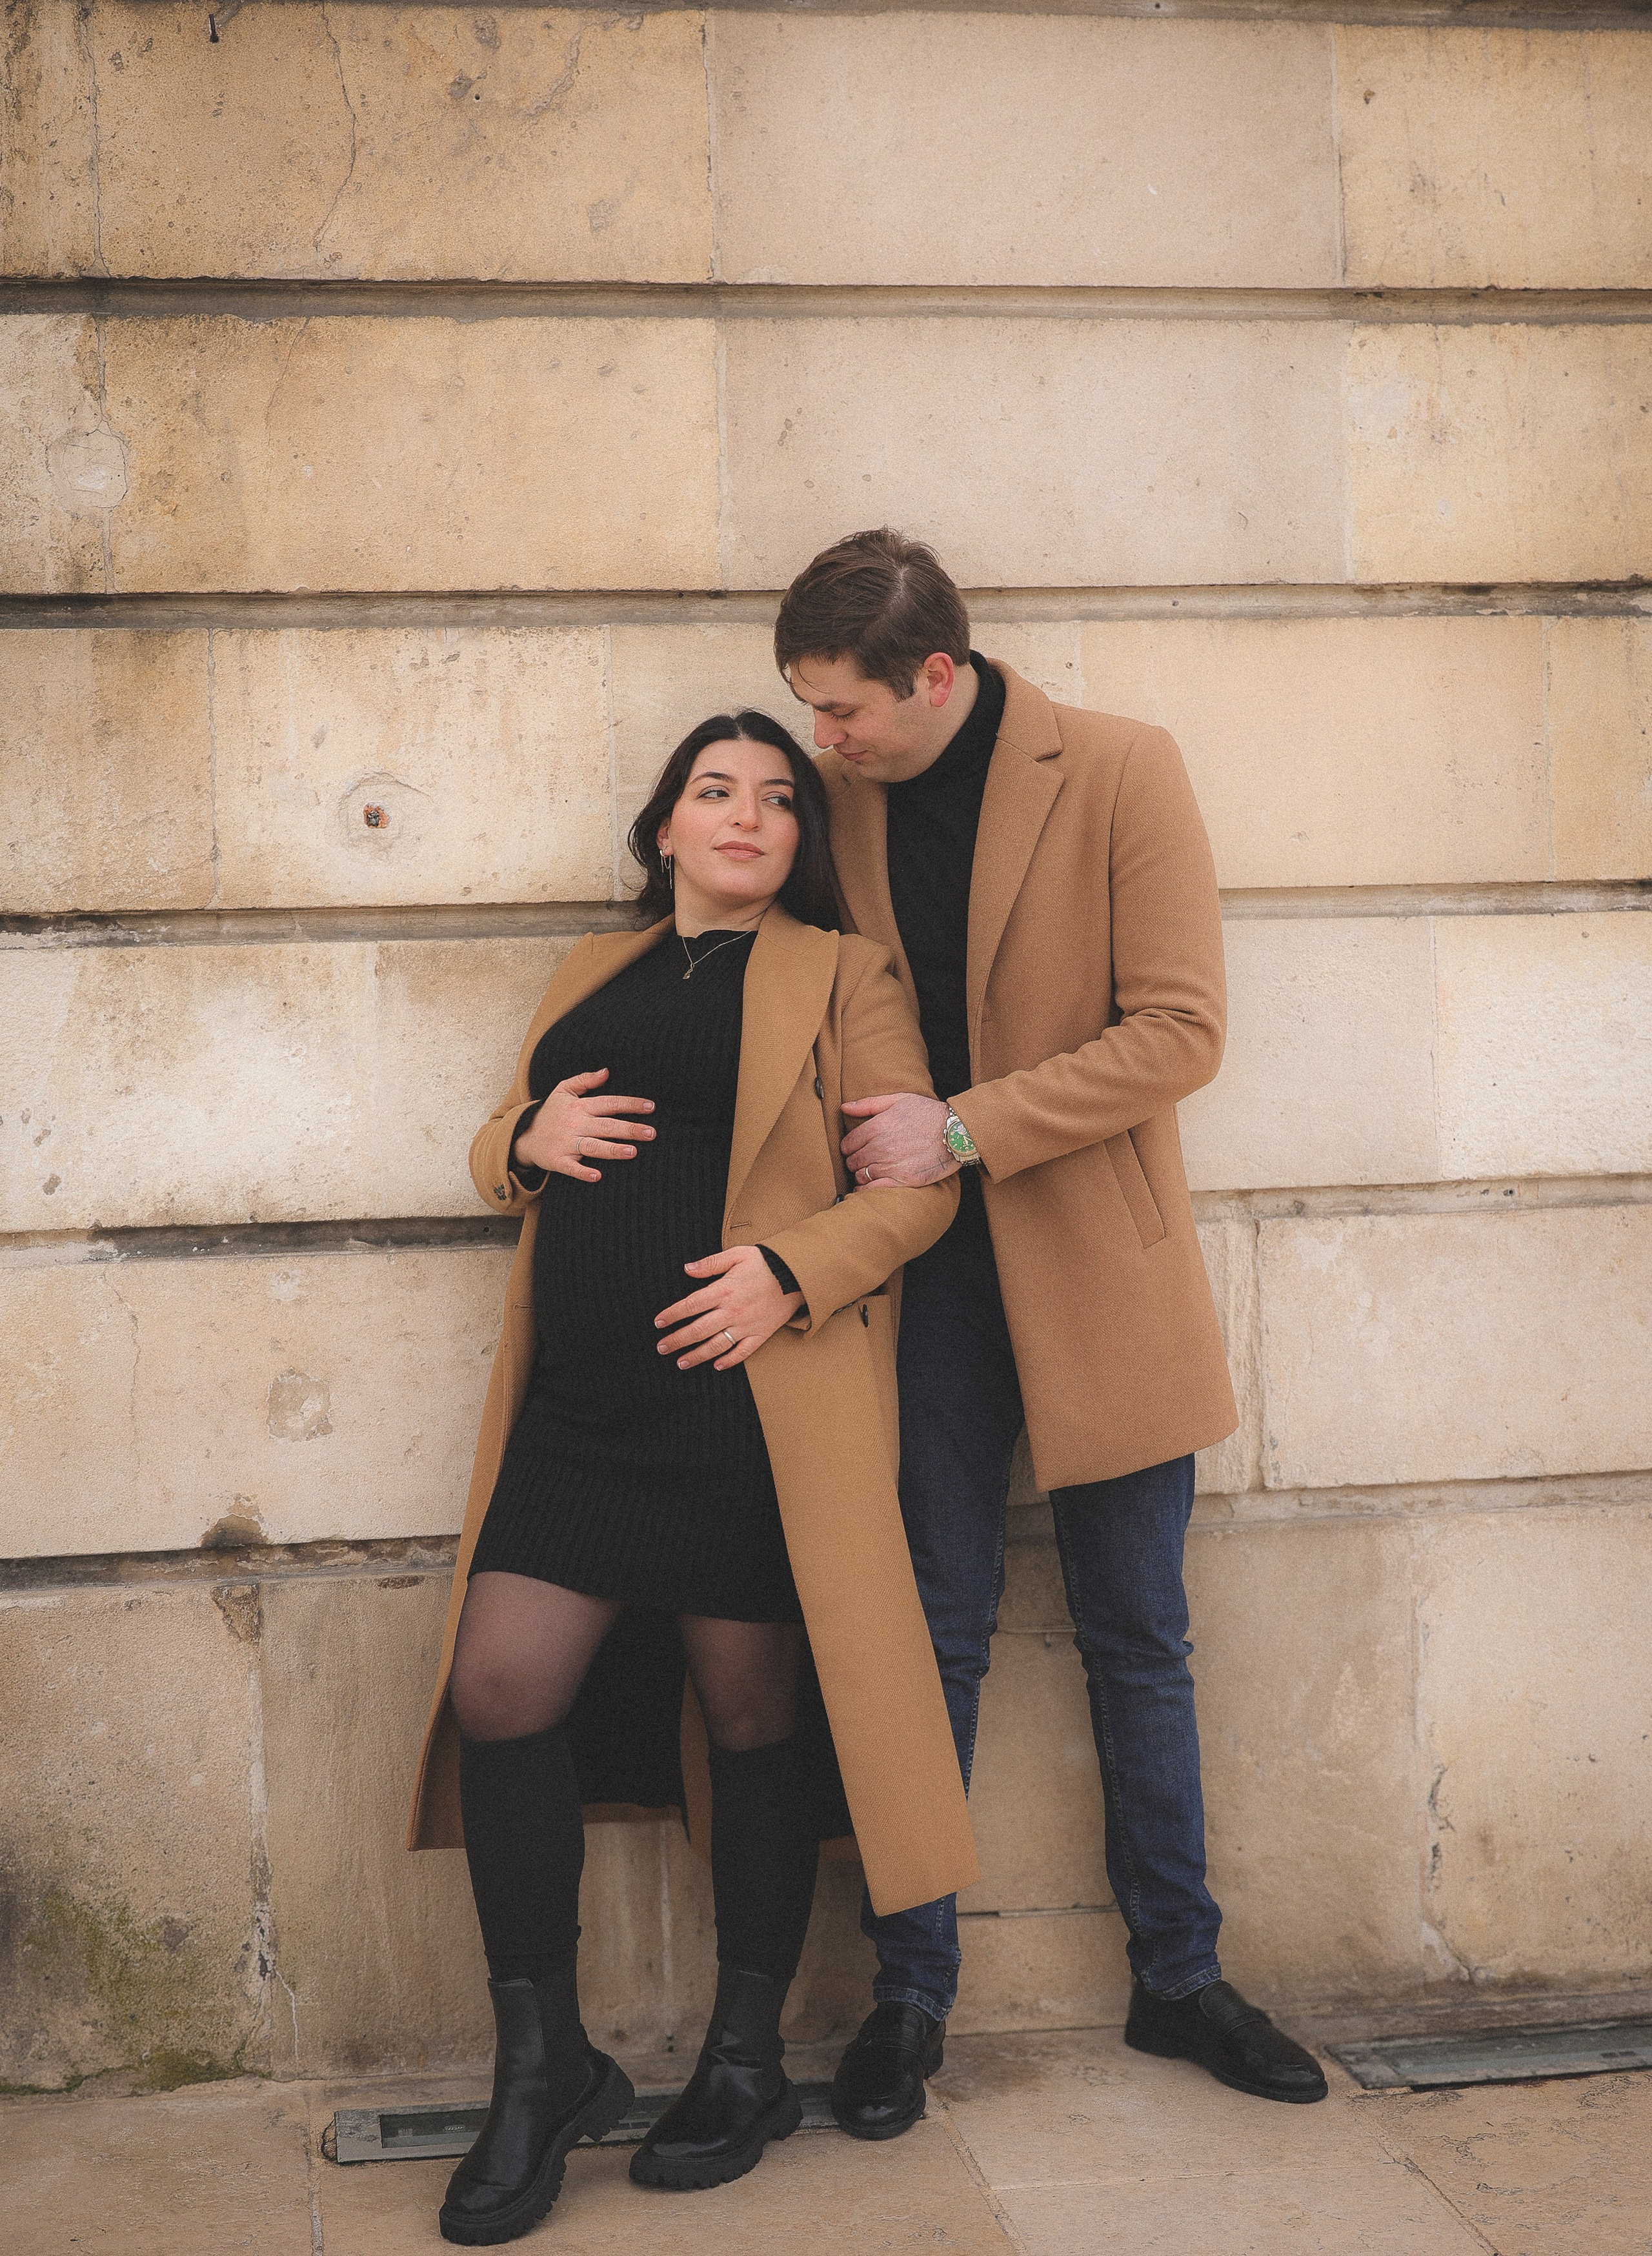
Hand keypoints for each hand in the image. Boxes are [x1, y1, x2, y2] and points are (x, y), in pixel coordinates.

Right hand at [513, 1068, 654, 1183]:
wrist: (523, 1135)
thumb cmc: (550, 1113)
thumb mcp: (563, 1091)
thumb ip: (584, 1080)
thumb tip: (606, 1071)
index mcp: (579, 1107)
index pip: (609, 1103)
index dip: (630, 1104)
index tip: (650, 1107)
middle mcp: (575, 1124)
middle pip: (606, 1126)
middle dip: (629, 1129)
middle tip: (651, 1133)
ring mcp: (566, 1143)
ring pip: (593, 1146)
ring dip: (612, 1150)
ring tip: (633, 1152)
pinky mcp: (558, 1161)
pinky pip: (571, 1168)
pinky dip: (583, 1172)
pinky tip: (597, 1176)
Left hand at [655, 1246, 803, 1370]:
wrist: (798, 1273)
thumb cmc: (766, 1261)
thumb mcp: (737, 1255)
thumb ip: (710, 1263)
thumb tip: (687, 1269)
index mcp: (723, 1290)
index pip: (690, 1305)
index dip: (672, 1315)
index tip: (658, 1323)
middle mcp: (732, 1311)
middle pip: (698, 1330)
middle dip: (677, 1340)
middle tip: (661, 1348)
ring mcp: (747, 1325)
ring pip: (716, 1345)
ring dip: (697, 1356)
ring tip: (681, 1363)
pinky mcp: (761, 1333)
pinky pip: (743, 1352)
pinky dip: (730, 1361)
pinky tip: (717, 1366)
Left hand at [840, 1093, 958, 1187]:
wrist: (956, 1132)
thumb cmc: (928, 1113)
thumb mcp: (899, 1100)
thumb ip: (868, 1104)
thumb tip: (844, 1107)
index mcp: (877, 1127)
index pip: (848, 1143)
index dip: (848, 1147)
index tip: (853, 1149)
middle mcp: (880, 1147)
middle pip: (852, 1161)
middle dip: (854, 1161)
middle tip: (861, 1160)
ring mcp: (891, 1165)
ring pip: (861, 1175)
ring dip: (861, 1174)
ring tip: (868, 1171)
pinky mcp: (903, 1180)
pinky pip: (873, 1189)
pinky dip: (865, 1190)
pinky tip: (866, 1187)